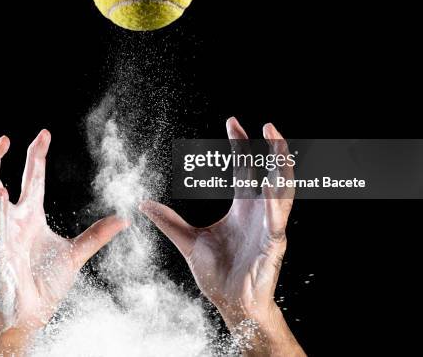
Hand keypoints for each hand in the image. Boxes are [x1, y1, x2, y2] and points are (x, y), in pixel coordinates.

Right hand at [0, 130, 129, 355]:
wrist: (31, 314)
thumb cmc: (46, 283)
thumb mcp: (76, 253)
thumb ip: (97, 235)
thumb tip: (124, 219)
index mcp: (30, 216)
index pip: (33, 178)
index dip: (36, 155)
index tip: (43, 134)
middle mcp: (12, 221)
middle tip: (1, 139)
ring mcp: (2, 235)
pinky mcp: (0, 253)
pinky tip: (3, 197)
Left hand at [140, 118, 303, 355]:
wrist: (230, 304)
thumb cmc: (217, 273)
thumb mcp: (187, 241)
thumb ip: (168, 221)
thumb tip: (143, 204)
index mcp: (243, 208)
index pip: (245, 169)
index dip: (240, 145)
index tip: (232, 122)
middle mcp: (259, 213)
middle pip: (270, 173)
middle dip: (271, 149)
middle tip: (268, 125)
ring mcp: (269, 228)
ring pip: (282, 192)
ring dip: (282, 168)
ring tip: (277, 145)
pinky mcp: (273, 246)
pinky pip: (277, 223)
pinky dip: (276, 207)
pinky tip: (271, 191)